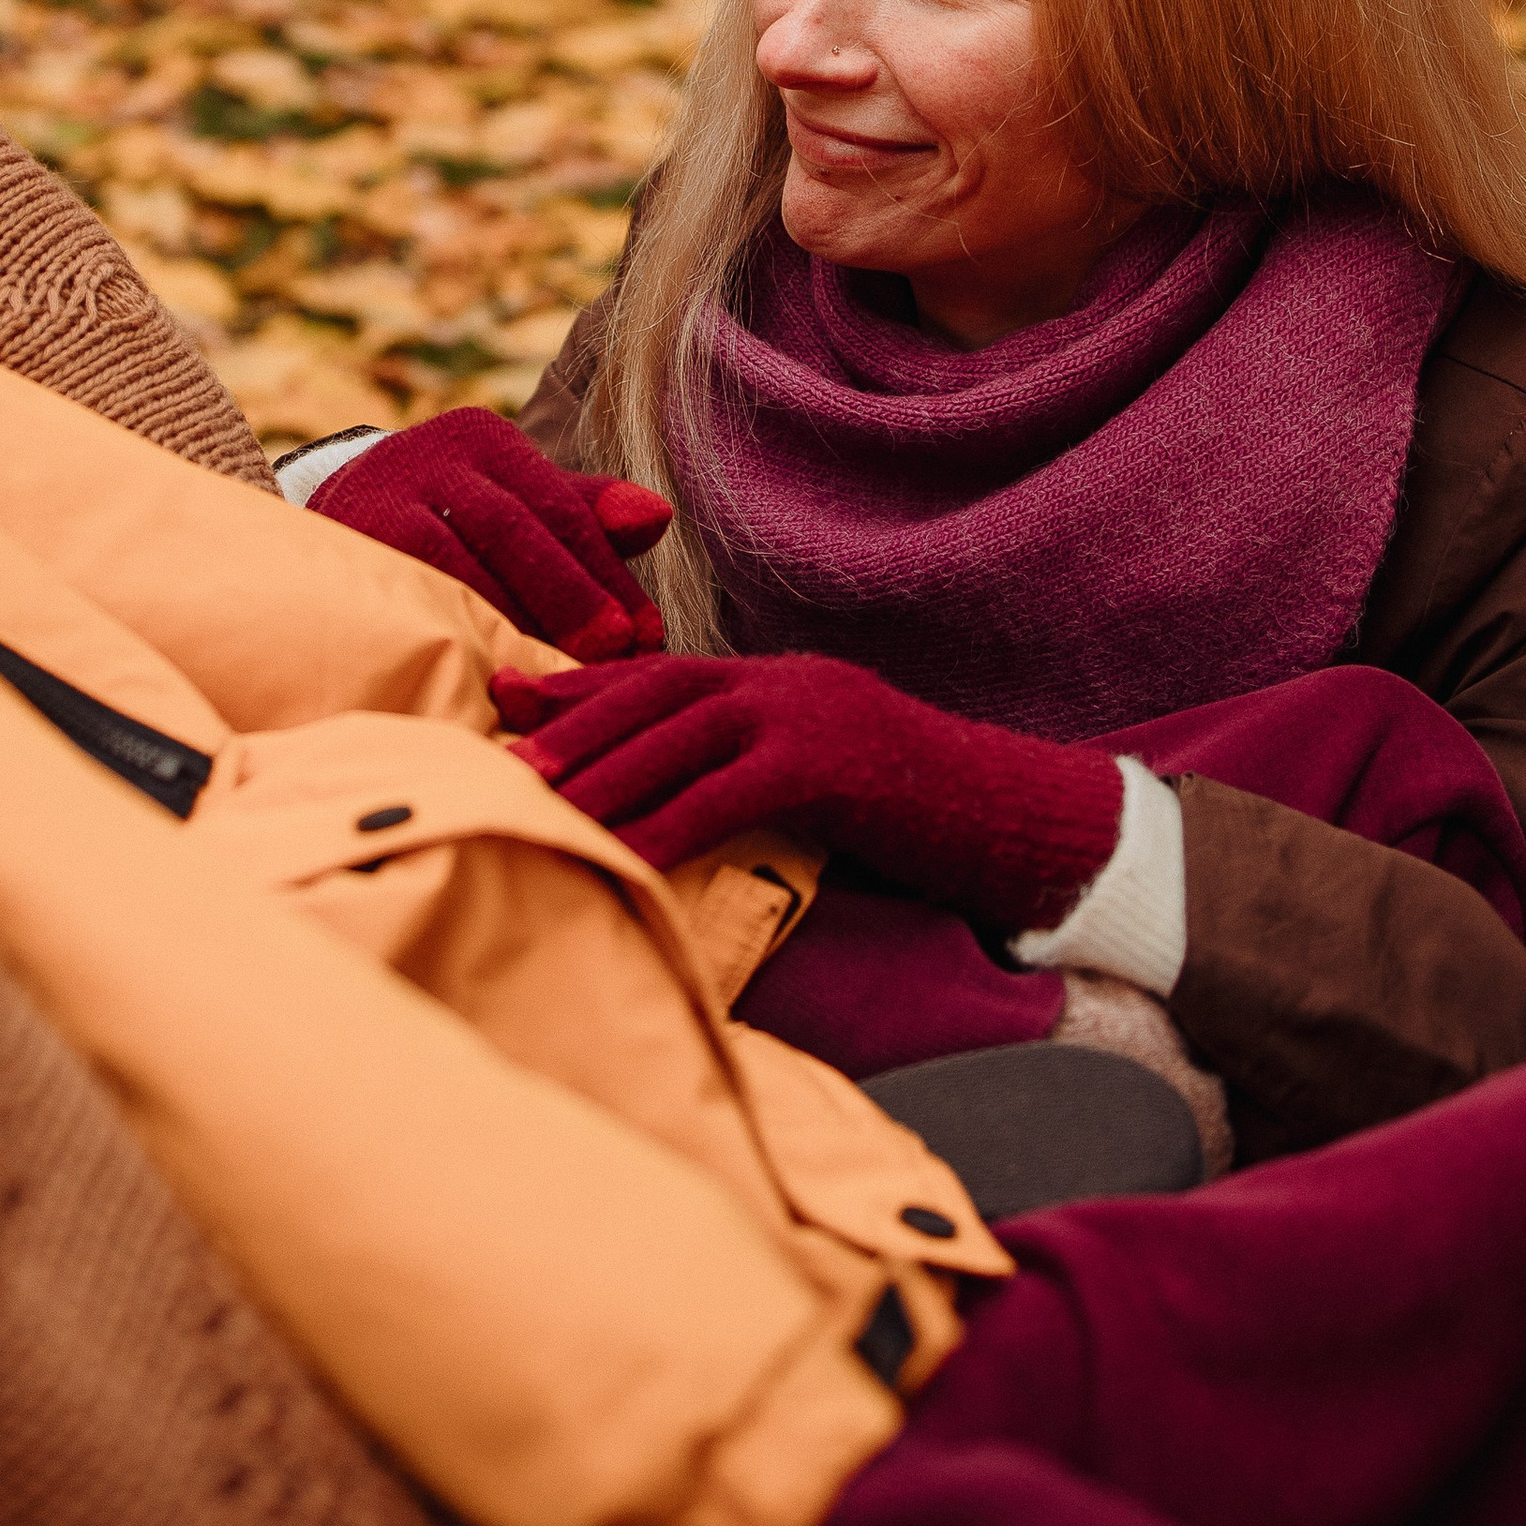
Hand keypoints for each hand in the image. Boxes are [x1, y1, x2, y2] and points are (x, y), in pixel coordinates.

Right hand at [308, 409, 671, 661]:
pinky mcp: (347, 542)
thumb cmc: (453, 514)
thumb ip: (587, 511)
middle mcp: (432, 456)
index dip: (608, 574)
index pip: (562, 507)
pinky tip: (489, 668)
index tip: (647, 634)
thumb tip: (658, 518)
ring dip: (514, 620)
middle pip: (515, 527)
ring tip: (561, 673)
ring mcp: (381, 498)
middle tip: (613, 654)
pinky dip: (453, 629)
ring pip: (458, 560)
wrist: (334, 510)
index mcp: (485, 439)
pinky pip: (409, 588)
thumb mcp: (516, 500)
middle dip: (570, 595)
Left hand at [491, 646, 1121, 936]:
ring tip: (532, 798)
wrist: (1026, 821)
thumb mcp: (834, 777)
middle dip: (574, 717)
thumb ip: (763, 772)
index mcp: (782, 682)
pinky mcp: (827, 766)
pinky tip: (618, 853)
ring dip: (599, 769)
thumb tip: (690, 805)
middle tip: (499, 740)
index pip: (665, 672)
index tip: (514, 699)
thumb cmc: (929, 816)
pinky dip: (662, 825)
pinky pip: (723, 795)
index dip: (587, 686)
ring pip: (677, 736)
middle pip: (656, 690)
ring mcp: (807, 716)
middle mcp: (786, 683)